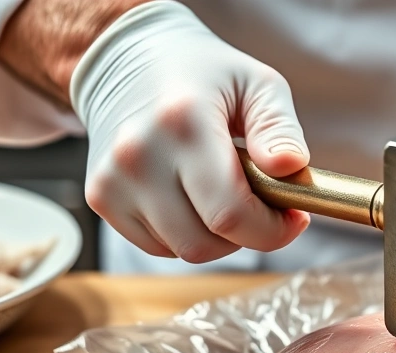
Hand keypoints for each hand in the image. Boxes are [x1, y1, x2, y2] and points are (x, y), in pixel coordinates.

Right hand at [70, 1, 309, 262]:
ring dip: (218, 238)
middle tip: (264, 206)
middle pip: (207, 242)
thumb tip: (290, 167)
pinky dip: (186, 234)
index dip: (273, 230)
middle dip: (250, 235)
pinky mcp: (100, 196)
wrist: (126, 59)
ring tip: (227, 195)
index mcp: (183, 122)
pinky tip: (193, 198)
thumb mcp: (256, 84)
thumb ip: (279, 127)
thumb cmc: (203, 74)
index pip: (231, 212)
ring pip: (184, 250)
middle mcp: (139, 155)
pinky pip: (157, 246)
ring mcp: (113, 179)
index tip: (295, 216)